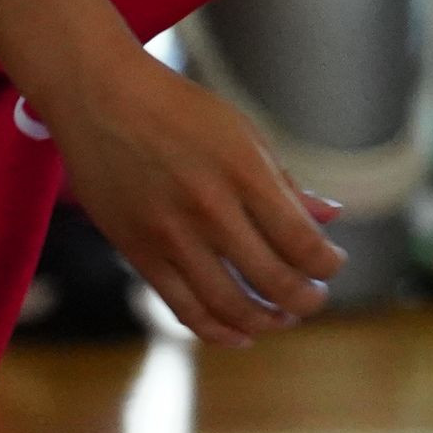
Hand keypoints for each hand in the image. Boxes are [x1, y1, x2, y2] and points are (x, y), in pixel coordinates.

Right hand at [30, 47, 345, 343]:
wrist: (100, 100)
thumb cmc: (181, 111)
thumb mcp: (244, 133)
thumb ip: (286, 182)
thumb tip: (331, 217)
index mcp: (244, 171)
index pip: (302, 241)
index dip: (326, 264)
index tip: (332, 263)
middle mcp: (209, 208)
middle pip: (273, 280)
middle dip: (305, 299)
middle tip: (314, 297)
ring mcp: (170, 235)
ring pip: (229, 305)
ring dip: (267, 320)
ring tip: (283, 316)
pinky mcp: (138, 253)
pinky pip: (184, 308)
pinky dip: (218, 330)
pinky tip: (241, 333)